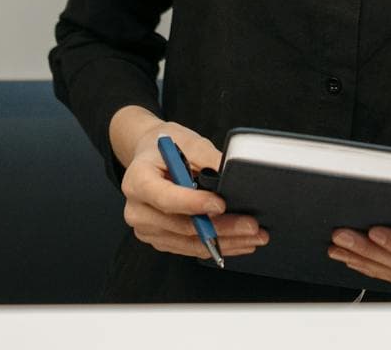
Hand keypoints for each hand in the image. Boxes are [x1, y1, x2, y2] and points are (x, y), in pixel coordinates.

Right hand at [114, 113, 268, 260]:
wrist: (150, 155)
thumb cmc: (167, 146)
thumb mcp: (188, 142)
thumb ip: (209, 160)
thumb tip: (234, 179)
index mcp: (137, 180)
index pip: (166, 198)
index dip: (194, 204)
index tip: (221, 204)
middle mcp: (138, 210)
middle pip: (182, 226)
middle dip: (221, 227)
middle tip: (250, 225)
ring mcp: (147, 229)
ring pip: (190, 242)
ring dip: (225, 242)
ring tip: (253, 236)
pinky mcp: (159, 239)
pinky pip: (190, 248)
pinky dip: (216, 246)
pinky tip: (238, 241)